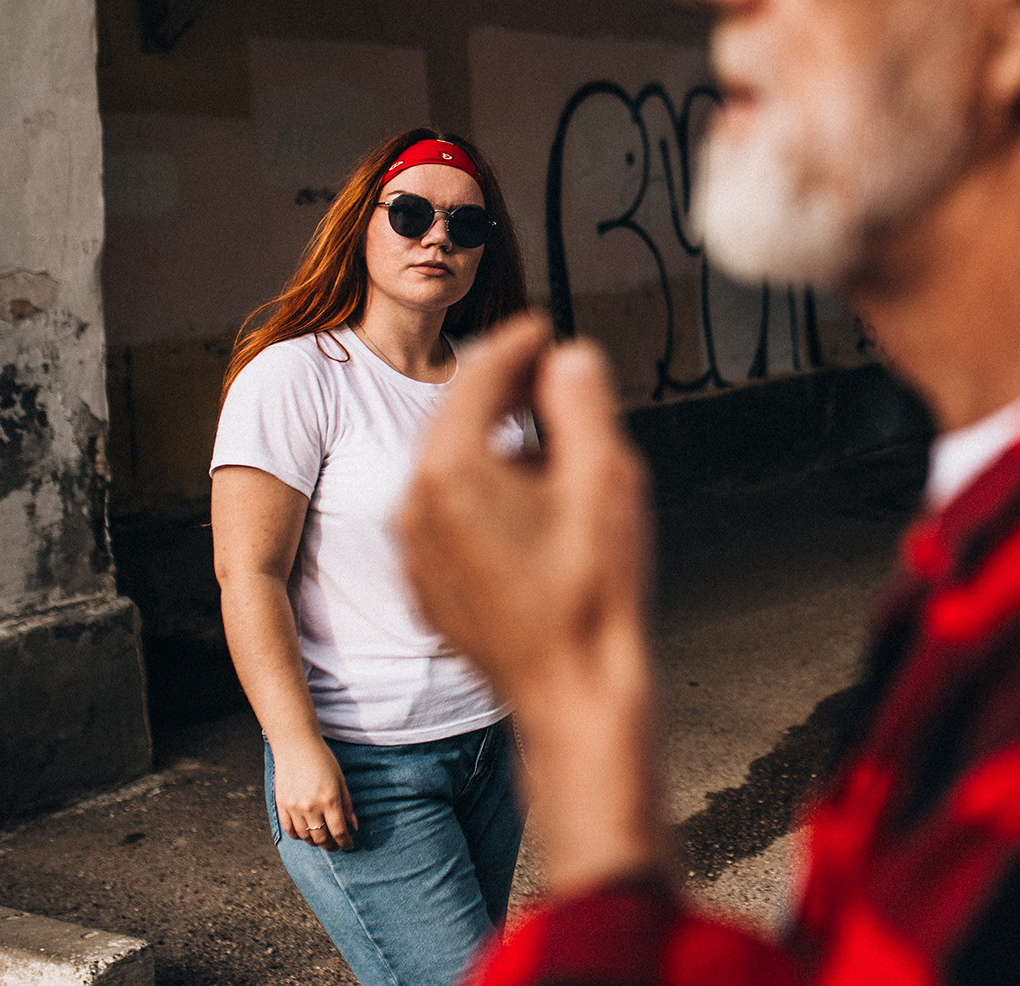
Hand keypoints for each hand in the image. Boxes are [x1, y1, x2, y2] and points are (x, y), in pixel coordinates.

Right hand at [271, 737, 355, 850]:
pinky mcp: (282, 806)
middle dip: (331, 846)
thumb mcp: (340, 780)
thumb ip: (347, 804)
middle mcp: (311, 807)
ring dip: (315, 843)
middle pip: (321, 838)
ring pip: (305, 837)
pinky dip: (298, 836)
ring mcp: (294, 808)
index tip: (349, 846)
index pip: (339, 831)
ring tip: (322, 841)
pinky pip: (289, 830)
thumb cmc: (323, 760)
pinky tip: (305, 834)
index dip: (345, 842)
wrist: (297, 746)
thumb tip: (352, 826)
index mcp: (330, 800)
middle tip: (336, 847)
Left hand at [396, 313, 667, 891]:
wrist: (572, 690)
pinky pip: (448, 517)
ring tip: (554, 452)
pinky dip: (484, 496)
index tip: (543, 329)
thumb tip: (568, 358)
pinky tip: (534, 510)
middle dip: (504, 391)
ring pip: (450, 469)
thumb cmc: (592, 591)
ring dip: (496, 445)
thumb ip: (582, 401)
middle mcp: (414, 506)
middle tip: (551, 375)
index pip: (475, 376)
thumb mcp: (606, 476)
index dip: (516, 343)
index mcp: (450, 471)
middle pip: (454, 419)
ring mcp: (414, 552)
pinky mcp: (427, 585)